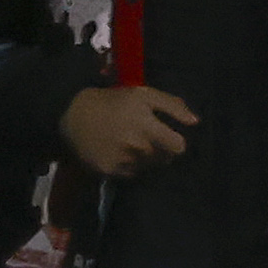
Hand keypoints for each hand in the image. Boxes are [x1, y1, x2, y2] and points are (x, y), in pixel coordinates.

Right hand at [61, 83, 197, 177]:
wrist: (72, 115)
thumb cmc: (112, 101)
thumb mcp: (144, 94)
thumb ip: (172, 106)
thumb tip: (195, 122)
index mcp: (148, 127)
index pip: (178, 147)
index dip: (176, 141)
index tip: (168, 135)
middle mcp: (137, 148)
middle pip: (165, 159)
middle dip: (161, 149)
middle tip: (147, 137)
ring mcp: (122, 162)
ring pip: (148, 167)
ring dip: (146, 158)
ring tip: (132, 144)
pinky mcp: (109, 172)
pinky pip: (131, 173)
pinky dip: (129, 165)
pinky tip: (119, 152)